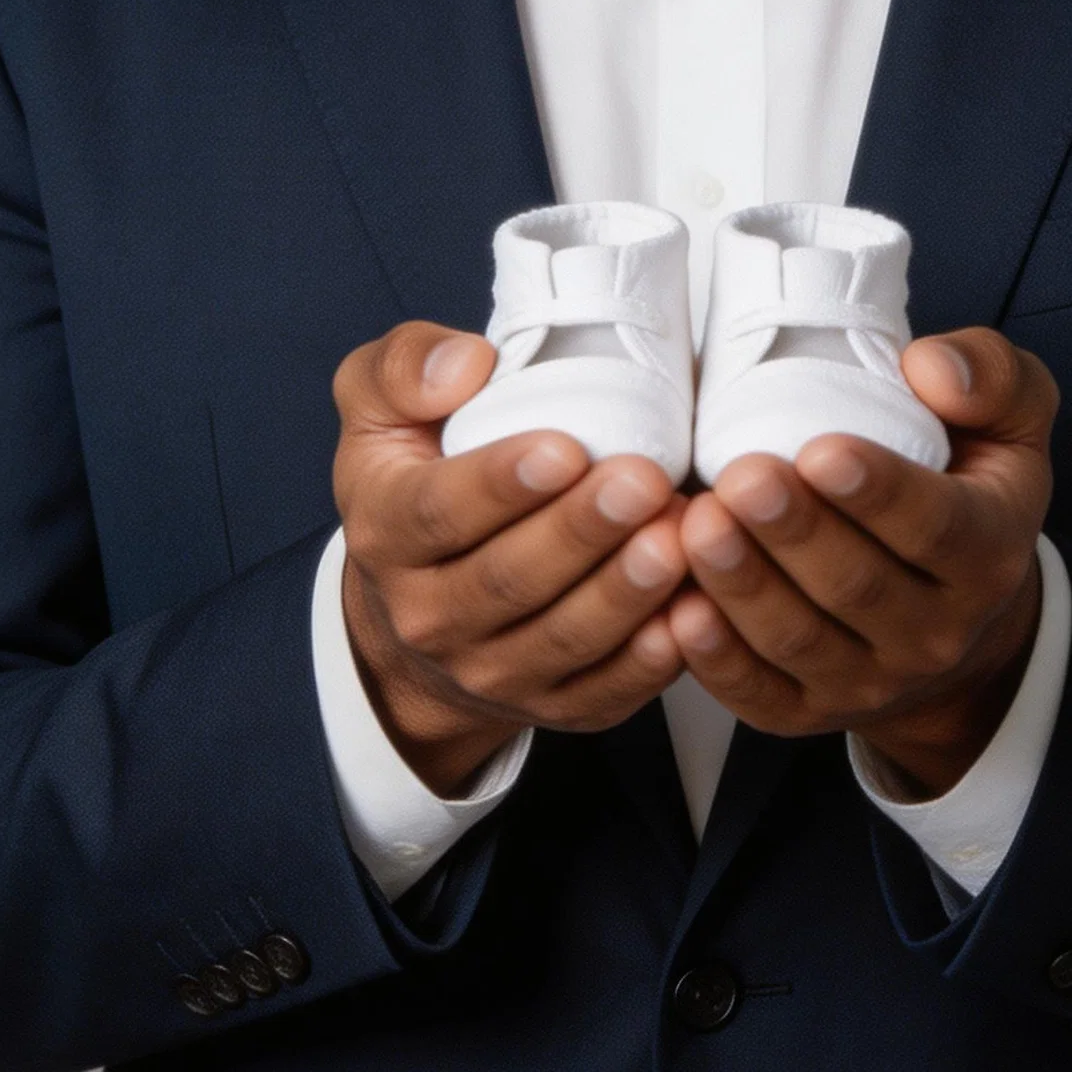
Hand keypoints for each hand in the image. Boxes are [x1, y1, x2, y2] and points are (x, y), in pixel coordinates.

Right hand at [333, 321, 688, 794]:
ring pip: (562, 639)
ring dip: (624, 592)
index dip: (500, 483)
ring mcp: (491, 669)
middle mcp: (429, 615)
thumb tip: (466, 367)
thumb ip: (405, 366)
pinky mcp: (552, 705)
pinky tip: (691, 611)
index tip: (564, 448)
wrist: (419, 605)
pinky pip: (604, 692)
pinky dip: (652, 661)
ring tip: (676, 536)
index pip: (438, 512)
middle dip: (581, 532)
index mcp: (387, 531)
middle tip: (642, 481)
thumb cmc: (417, 477)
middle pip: (508, 580)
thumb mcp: (379, 405)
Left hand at [668, 328, 1057, 795]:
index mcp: (989, 551)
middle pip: (859, 587)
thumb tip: (933, 373)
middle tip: (740, 477)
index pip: (939, 528)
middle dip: (795, 533)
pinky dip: (716, 659)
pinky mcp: (810, 711)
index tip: (822, 450)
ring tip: (697, 524)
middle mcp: (937, 629)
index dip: (880, 493)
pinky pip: (759, 694)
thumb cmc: (966, 487)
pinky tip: (679, 609)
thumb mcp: (1010, 420)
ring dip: (744, 586)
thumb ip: (991, 377)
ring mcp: (872, 679)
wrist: (956, 616)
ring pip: (801, 640)